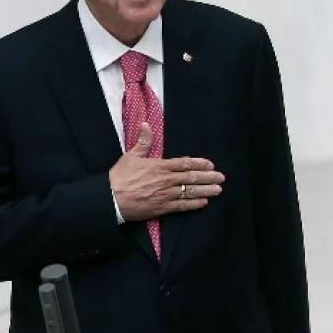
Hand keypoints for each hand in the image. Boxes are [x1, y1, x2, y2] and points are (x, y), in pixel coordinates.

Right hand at [109, 122, 223, 220]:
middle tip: (221, 177)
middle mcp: (166, 180)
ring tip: (218, 190)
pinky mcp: (162, 208)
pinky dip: (193, 204)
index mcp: (160, 166)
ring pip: (190, 192)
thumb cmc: (119, 177)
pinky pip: (181, 206)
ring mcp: (165, 195)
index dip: (199, 164)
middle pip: (191, 177)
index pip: (184, 163)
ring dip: (205, 190)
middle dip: (208, 177)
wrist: (111, 198)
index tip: (210, 165)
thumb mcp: (130, 156)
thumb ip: (143, 141)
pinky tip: (203, 202)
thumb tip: (145, 124)